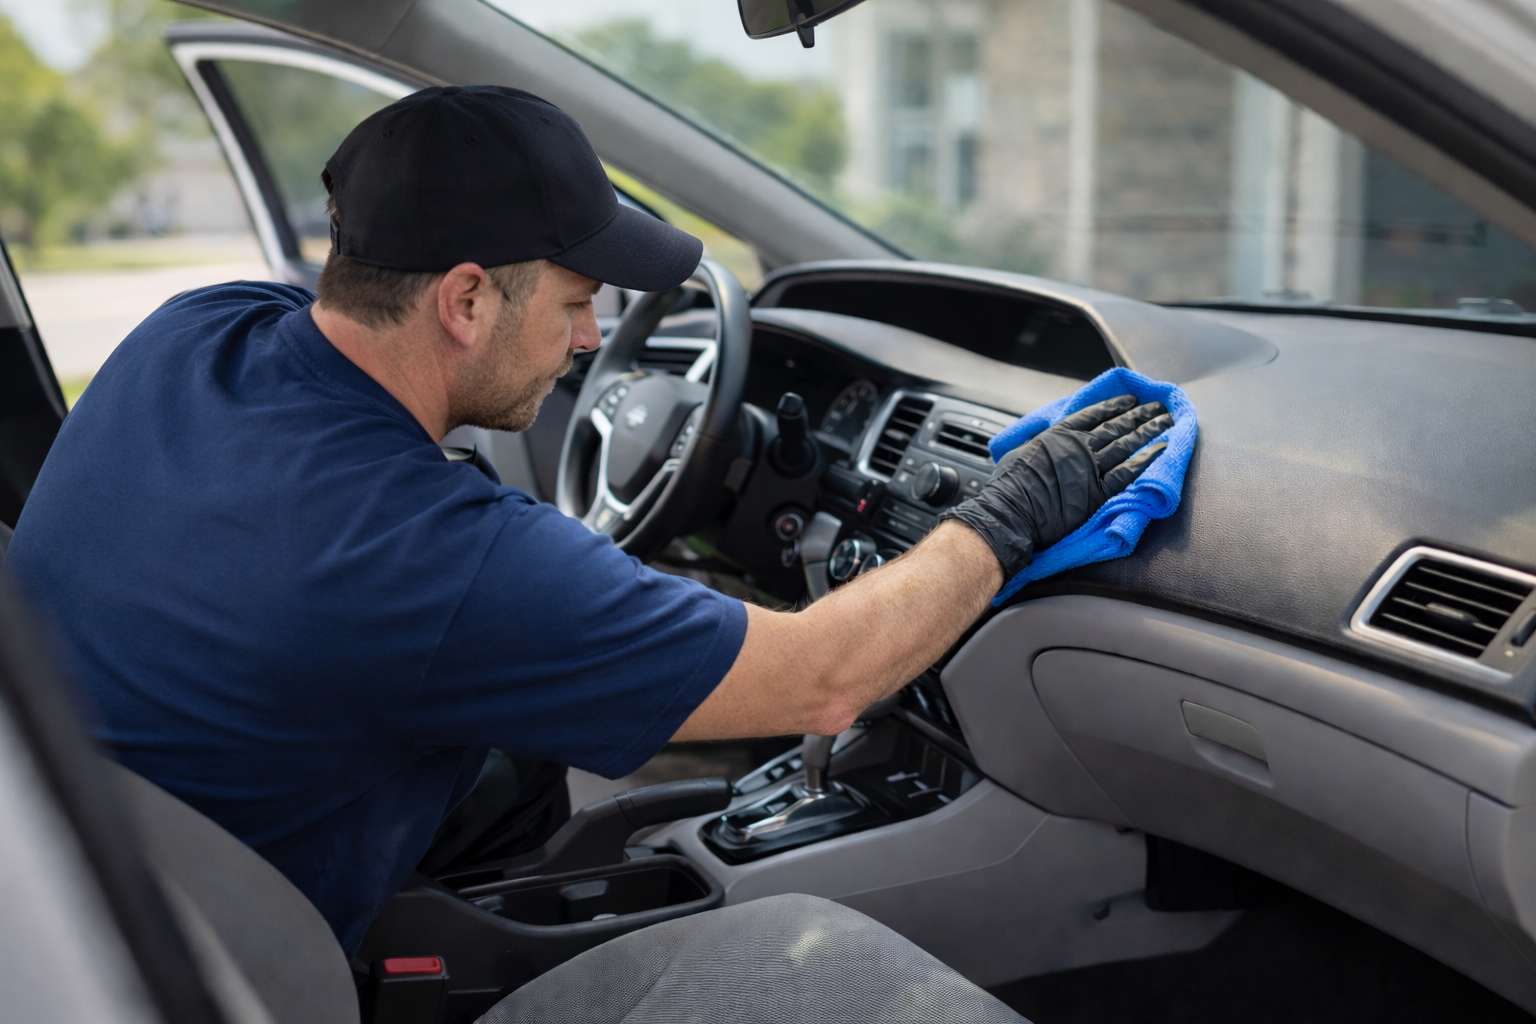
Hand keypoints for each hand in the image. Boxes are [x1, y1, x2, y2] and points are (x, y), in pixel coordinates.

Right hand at [939, 394, 1171, 578]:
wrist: (1012, 512)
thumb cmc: (1009, 486)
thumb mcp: (1020, 453)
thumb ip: (1039, 445)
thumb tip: (1044, 444)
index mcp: (1059, 435)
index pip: (1093, 415)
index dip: (1114, 406)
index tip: (1130, 400)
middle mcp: (1079, 447)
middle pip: (1116, 426)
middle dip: (1139, 415)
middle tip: (1157, 407)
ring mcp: (1091, 468)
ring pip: (1127, 444)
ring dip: (1149, 430)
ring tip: (1166, 420)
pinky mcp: (1099, 492)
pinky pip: (1129, 472)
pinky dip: (1146, 458)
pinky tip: (1161, 448)